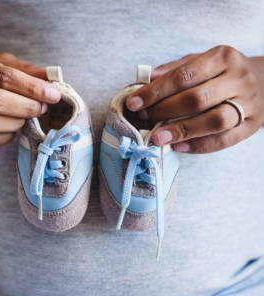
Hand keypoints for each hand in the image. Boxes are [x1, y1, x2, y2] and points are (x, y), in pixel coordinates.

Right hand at [0, 51, 61, 146]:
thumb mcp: (1, 65)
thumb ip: (25, 71)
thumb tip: (52, 79)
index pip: (2, 75)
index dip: (31, 87)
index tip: (53, 94)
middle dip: (25, 106)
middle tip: (42, 108)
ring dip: (15, 122)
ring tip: (26, 117)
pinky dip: (6, 136)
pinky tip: (12, 128)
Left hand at [125, 45, 263, 152]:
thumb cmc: (221, 71)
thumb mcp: (200, 61)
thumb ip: (175, 69)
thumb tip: (147, 79)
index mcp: (223, 57)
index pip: (184, 76)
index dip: (155, 91)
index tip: (133, 103)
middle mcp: (239, 78)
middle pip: (197, 99)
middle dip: (164, 111)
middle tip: (143, 119)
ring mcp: (249, 102)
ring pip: (214, 121)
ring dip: (182, 131)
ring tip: (157, 138)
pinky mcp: (253, 124)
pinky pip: (226, 140)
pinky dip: (199, 145)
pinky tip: (179, 147)